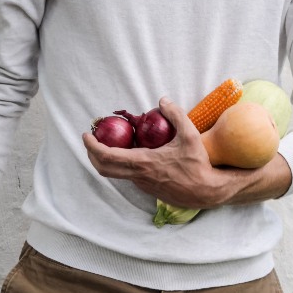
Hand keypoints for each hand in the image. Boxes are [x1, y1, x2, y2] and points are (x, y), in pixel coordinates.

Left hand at [83, 97, 230, 208]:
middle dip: (92, 154)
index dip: (92, 146)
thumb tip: (162, 100)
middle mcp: (137, 175)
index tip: (87, 135)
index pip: (107, 156)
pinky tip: (130, 150)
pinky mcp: (146, 187)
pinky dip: (121, 163)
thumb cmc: (198, 164)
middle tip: (91, 139)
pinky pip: (127, 174)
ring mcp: (140, 183)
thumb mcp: (190, 136)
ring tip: (108, 142)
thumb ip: (176, 115)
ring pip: (115, 172)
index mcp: (142, 163)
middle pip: (103, 168)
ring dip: (106, 159)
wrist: (205, 192)